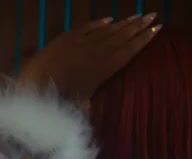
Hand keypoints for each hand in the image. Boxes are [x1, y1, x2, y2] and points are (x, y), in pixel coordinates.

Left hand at [18, 14, 161, 101]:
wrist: (34, 88)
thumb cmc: (57, 103)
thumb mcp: (80, 107)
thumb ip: (89, 104)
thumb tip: (92, 109)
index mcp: (104, 69)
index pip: (129, 50)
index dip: (143, 40)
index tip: (157, 29)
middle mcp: (97, 52)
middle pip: (122, 36)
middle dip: (138, 25)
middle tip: (153, 15)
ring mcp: (81, 43)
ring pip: (107, 29)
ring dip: (123, 22)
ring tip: (138, 15)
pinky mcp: (66, 38)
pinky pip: (87, 27)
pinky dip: (99, 23)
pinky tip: (109, 20)